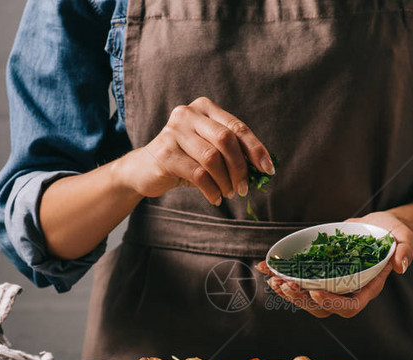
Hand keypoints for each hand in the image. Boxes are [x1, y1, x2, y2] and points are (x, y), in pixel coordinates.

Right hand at [117, 97, 274, 205]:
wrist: (144, 169)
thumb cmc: (184, 159)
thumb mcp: (209, 150)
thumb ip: (232, 152)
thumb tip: (263, 168)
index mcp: (204, 108)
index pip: (237, 127)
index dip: (256, 149)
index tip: (268, 170)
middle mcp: (188, 114)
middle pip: (226, 140)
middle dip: (240, 168)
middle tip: (244, 188)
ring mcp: (174, 132)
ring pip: (212, 158)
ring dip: (226, 181)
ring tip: (228, 193)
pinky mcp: (165, 153)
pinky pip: (198, 174)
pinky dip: (212, 190)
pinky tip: (215, 198)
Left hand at [256, 212, 412, 317]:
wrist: (377, 227)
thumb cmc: (391, 233)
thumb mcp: (404, 236)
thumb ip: (405, 250)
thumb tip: (400, 266)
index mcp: (368, 287)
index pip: (350, 306)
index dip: (332, 304)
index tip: (315, 293)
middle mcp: (348, 291)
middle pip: (323, 308)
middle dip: (302, 300)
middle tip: (286, 286)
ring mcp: (331, 284)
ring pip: (307, 299)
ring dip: (289, 292)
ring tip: (274, 281)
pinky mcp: (319, 273)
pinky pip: (299, 281)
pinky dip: (282, 276)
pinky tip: (265, 268)